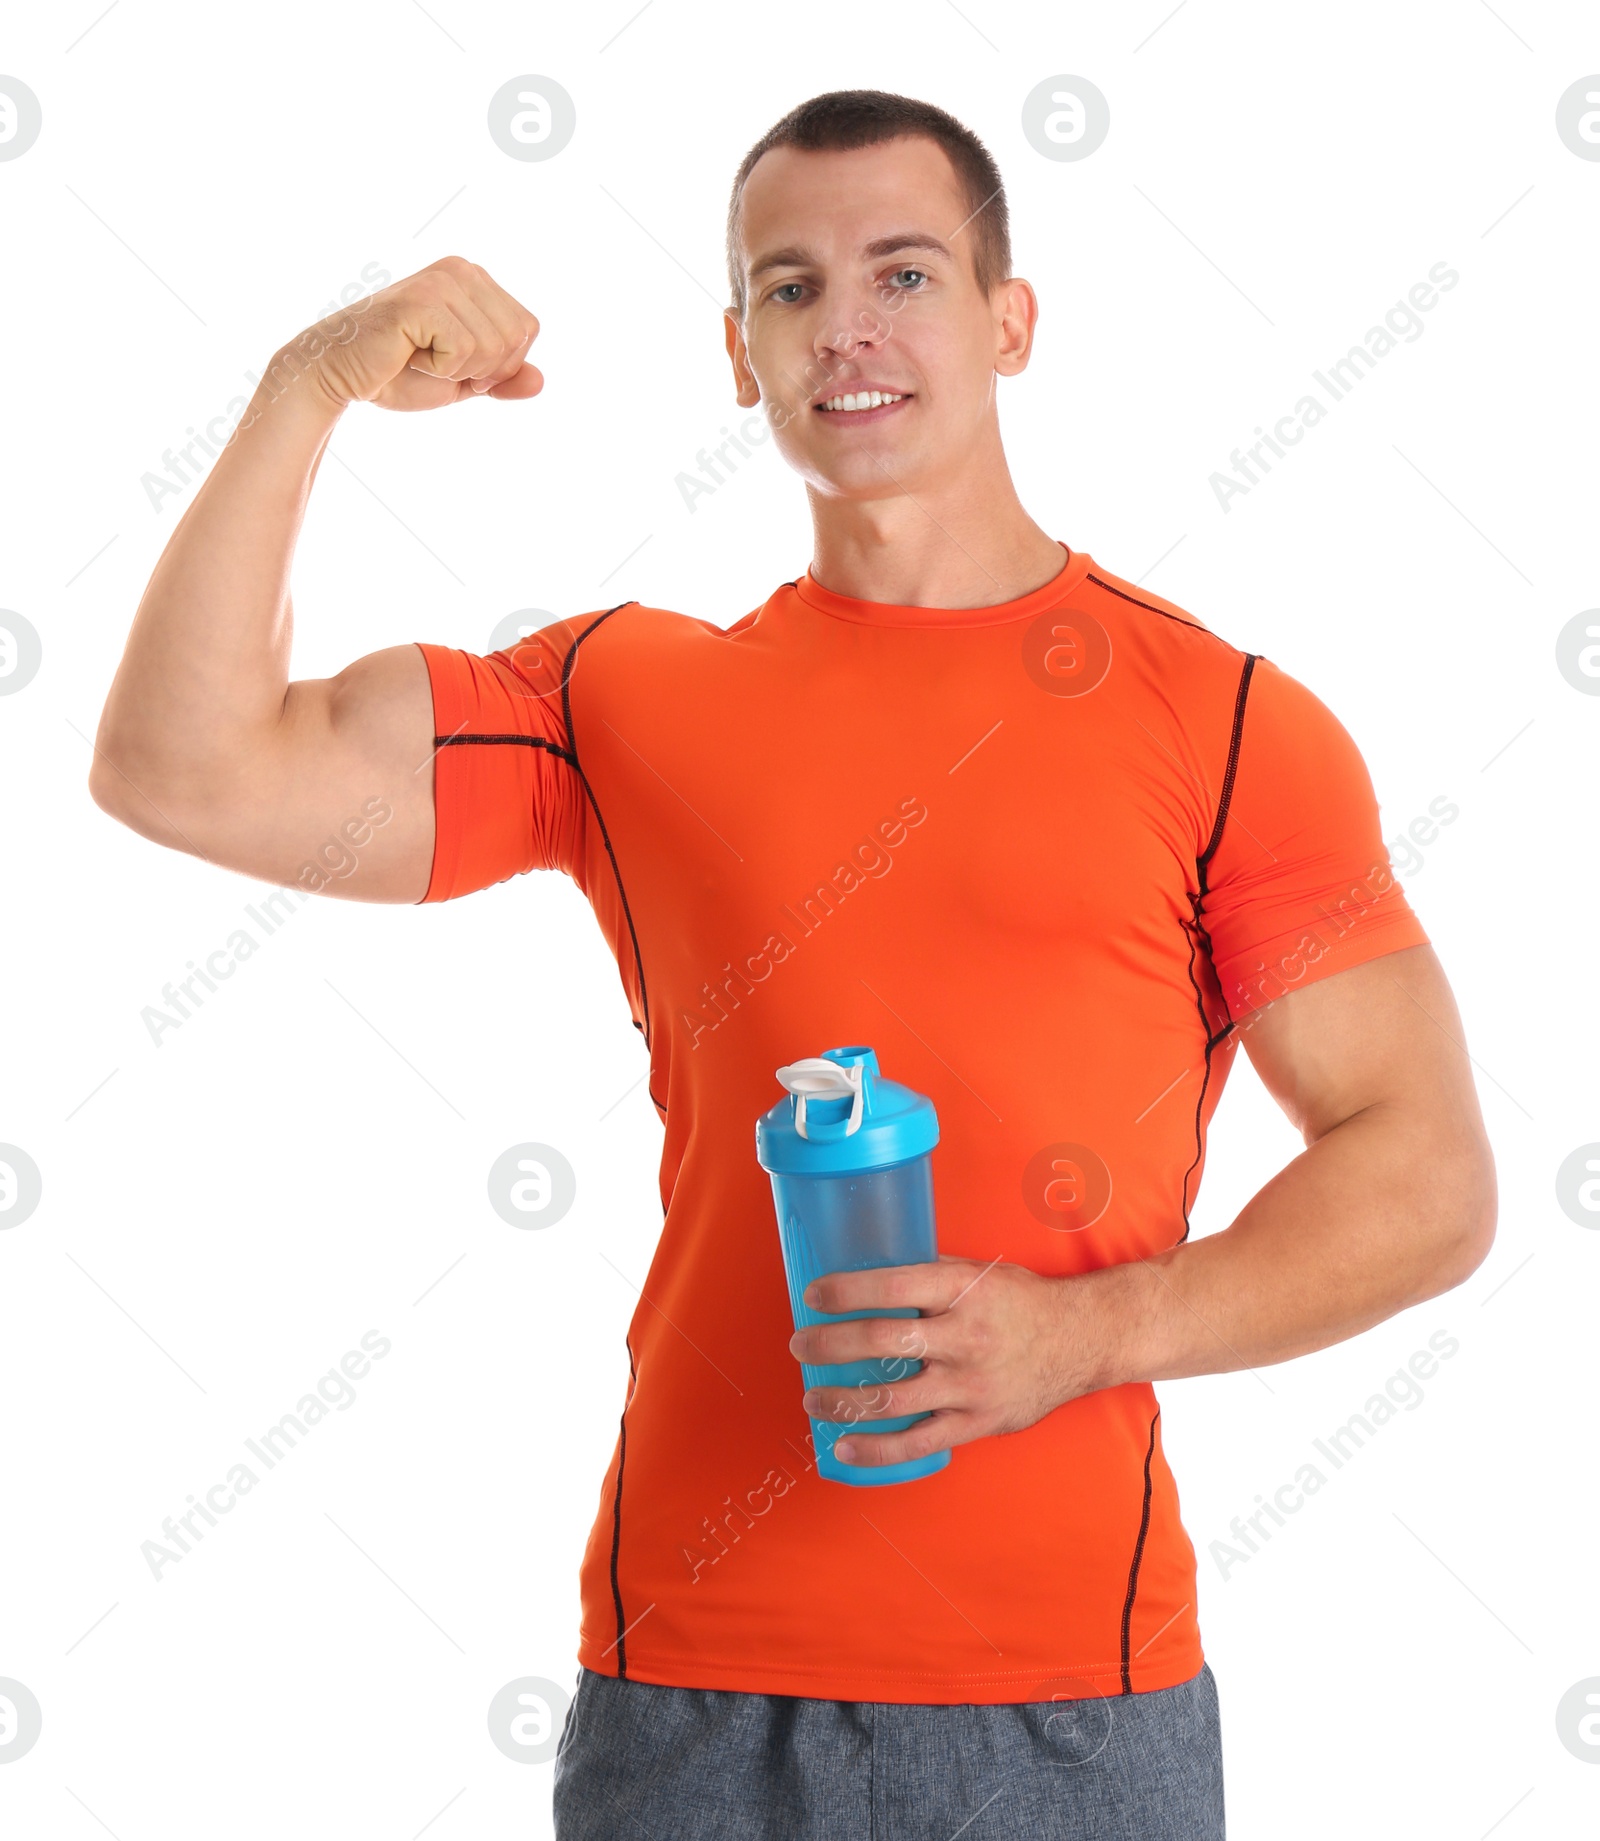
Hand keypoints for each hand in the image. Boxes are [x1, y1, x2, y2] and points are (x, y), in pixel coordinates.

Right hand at [289, 255, 542, 412]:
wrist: (342, 374)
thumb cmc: (399, 373)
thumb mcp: (464, 380)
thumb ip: (503, 378)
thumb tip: (540, 381)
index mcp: (475, 279)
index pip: (527, 329)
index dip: (501, 364)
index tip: (459, 365)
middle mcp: (462, 270)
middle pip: (517, 337)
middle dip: (484, 369)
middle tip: (438, 364)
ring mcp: (442, 280)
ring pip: (494, 346)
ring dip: (459, 370)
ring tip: (421, 357)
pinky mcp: (423, 300)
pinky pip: (464, 350)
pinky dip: (440, 369)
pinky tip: (410, 355)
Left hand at [787, 1255, 1109, 1468]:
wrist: (1081, 1339)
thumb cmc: (1021, 1301)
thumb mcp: (979, 1272)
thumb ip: (930, 1276)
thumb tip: (871, 1273)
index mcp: (963, 1289)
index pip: (893, 1287)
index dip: (846, 1291)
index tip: (813, 1296)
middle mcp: (965, 1336)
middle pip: (883, 1342)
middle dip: (831, 1344)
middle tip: (801, 1345)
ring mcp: (971, 1384)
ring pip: (892, 1398)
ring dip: (843, 1400)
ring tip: (813, 1397)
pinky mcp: (978, 1422)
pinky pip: (918, 1443)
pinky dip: (877, 1449)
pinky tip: (845, 1446)